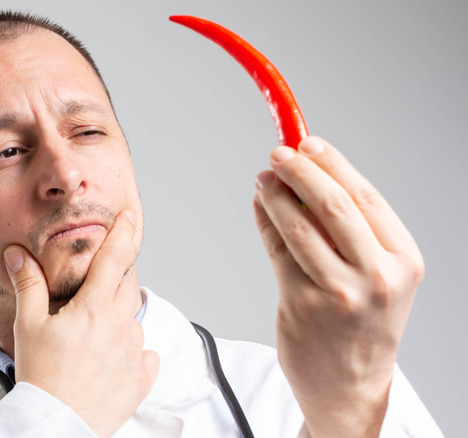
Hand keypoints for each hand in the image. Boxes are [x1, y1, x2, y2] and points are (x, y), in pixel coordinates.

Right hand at [3, 210, 159, 436]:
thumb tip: (18, 254)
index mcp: (94, 309)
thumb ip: (28, 285)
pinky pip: (144, 354)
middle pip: (127, 287)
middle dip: (117, 278)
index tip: (130, 218)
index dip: (123, 234)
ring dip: (118, 319)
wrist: (56, 425)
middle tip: (96, 286)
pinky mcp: (141, 379)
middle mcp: (121, 327)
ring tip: (91, 336)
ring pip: (132, 321)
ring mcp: (134, 353)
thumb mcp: (28, 326)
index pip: (114, 260)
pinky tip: (112, 357)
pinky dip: (132, 350)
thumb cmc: (41, 378)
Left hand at [253, 137, 423, 436]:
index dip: (332, 163)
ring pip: (298, 225)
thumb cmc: (362, 323)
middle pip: (331, 205)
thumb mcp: (379, 276)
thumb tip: (309, 174)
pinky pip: (277, 250)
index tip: (307, 142)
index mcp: (402, 261)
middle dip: (299, 171)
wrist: (351, 385)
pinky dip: (265, 222)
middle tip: (277, 154)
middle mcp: (375, 276)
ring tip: (264, 180)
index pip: (364, 197)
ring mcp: (337, 293)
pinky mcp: (301, 305)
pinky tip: (260, 207)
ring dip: (275, 195)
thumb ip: (352, 230)